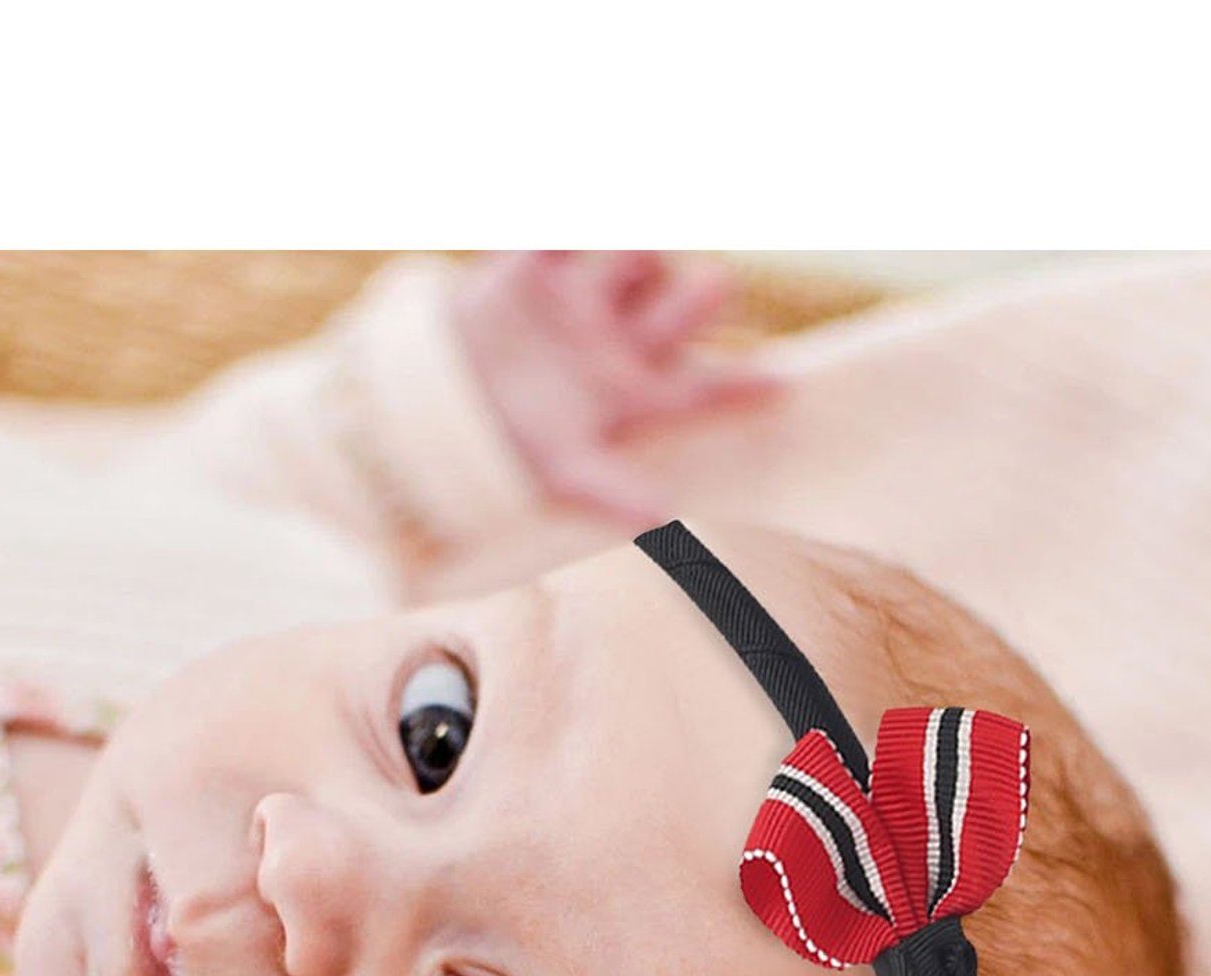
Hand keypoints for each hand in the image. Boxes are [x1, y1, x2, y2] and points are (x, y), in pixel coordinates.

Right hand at [450, 250, 779, 526]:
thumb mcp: (563, 476)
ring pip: (639, 257)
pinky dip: (573, 219)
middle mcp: (621, 343)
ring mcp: (582, 302)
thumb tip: (663, 521)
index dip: (743, 385)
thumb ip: (613, 493)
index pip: (705, 388)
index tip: (780, 385)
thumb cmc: (507, 457)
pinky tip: (578, 221)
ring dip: (645, 249)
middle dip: (699, 299)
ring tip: (641, 247)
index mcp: (636, 396)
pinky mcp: (536, 269)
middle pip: (684, 307)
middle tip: (706, 293)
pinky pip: (563, 233)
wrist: (429, 420)